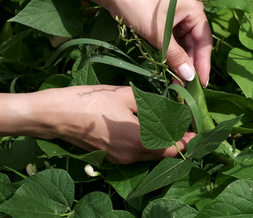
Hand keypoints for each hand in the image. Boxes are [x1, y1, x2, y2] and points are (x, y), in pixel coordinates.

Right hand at [27, 85, 194, 164]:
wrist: (54, 115)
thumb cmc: (90, 101)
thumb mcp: (125, 95)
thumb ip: (152, 105)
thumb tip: (172, 110)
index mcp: (139, 139)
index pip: (174, 148)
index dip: (188, 141)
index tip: (198, 131)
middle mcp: (132, 154)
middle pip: (164, 153)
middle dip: (178, 141)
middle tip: (187, 125)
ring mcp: (121, 158)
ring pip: (151, 155)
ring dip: (164, 143)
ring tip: (172, 125)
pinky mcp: (112, 156)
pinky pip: (137, 153)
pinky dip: (148, 144)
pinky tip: (149, 128)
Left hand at [103, 0, 211, 86]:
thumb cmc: (137, 5)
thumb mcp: (158, 34)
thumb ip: (175, 56)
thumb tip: (189, 77)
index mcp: (194, 9)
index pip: (204, 41)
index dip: (203, 63)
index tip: (202, 83)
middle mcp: (190, 12)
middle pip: (195, 44)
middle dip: (191, 65)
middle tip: (188, 88)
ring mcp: (177, 17)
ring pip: (184, 45)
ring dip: (181, 63)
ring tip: (178, 83)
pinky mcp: (165, 22)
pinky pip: (174, 42)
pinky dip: (172, 55)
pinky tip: (171, 70)